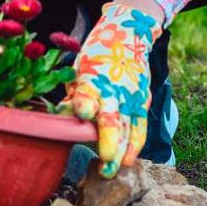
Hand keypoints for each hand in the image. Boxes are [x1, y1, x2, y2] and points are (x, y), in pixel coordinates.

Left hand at [60, 1, 161, 176]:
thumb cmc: (96, 56)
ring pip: (128, 129)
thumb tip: (64, 115)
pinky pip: (140, 128)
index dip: (84, 104)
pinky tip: (129, 160)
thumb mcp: (79, 69)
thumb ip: (74, 94)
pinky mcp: (142, 102)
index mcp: (93, 79)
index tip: (82, 112)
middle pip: (113, 119)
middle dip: (109, 143)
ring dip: (122, 152)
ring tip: (114, 170)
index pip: (89, 94)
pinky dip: (135, 145)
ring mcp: (131, 98)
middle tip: (105, 164)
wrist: (128, 35)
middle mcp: (114, 90)